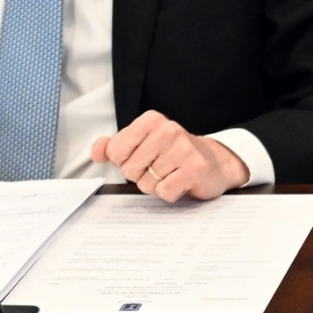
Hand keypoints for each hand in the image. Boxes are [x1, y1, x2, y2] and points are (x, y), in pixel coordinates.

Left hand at [90, 110, 250, 201]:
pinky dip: (170, 193)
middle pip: (129, 169)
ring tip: (171, 174)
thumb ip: (115, 146)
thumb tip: (98, 151)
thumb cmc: (172, 154)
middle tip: (160, 167)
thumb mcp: (142, 144)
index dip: (125, 161)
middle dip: (141, 175)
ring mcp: (183, 148)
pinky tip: (181, 182)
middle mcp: (169, 130)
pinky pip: (164, 191)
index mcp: (152, 120)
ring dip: (156, 185)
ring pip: (146, 183)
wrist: (214, 161)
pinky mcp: (195, 168)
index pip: (115, 151)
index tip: (144, 156)